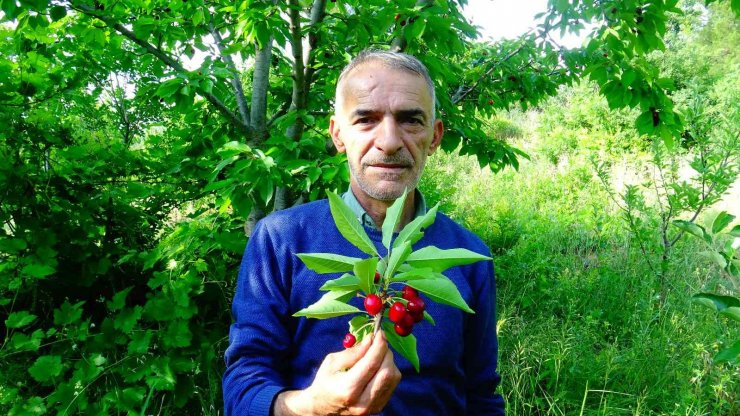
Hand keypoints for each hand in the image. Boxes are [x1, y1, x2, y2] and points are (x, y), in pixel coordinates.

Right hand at [273, 331, 400, 415]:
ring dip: (389, 361)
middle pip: (387, 372)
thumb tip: (371, 339)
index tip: (380, 333)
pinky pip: (392, 384)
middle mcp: (362, 402)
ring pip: (393, 378)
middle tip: (379, 341)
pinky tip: (379, 366)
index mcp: (348, 389)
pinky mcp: (379, 408)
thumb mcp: (332, 362)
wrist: (322, 409)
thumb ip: (353, 352)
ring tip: (377, 354)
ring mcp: (372, 407)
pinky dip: (389, 371)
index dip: (379, 346)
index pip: (371, 364)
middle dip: (386, 352)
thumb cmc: (324, 382)